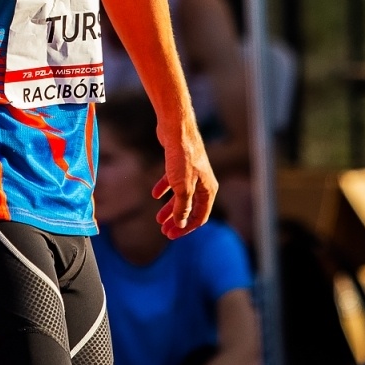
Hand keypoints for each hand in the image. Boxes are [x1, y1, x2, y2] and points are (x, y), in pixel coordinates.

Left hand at [153, 119, 216, 238]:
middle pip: (191, 208)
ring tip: (158, 219)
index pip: (201, 216)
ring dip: (170, 208)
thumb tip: (181, 223)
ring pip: (181, 196)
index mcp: (208, 190)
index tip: (172, 235)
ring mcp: (191, 173)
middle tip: (164, 231)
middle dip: (177, 221)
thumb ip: (182, 206)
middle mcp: (203, 182)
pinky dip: (165, 189)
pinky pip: (173, 182)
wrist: (177, 129)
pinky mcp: (179, 164)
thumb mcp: (182, 187)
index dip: (186, 228)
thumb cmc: (183, 157)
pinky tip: (155, 194)